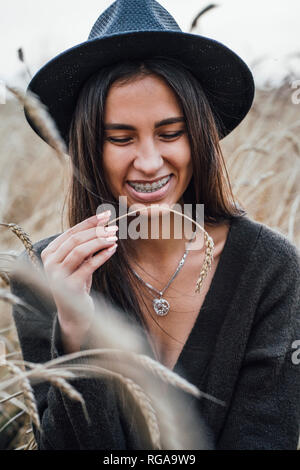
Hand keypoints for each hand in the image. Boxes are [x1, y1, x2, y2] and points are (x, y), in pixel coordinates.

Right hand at [40, 211, 117, 351]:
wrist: (74, 314)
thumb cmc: (78, 284)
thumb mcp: (79, 263)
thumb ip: (85, 246)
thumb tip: (103, 224)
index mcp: (49, 253)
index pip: (71, 232)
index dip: (89, 222)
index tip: (106, 215)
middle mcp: (50, 263)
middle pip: (75, 240)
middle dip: (96, 231)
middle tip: (114, 228)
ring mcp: (58, 275)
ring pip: (80, 250)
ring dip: (99, 241)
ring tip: (114, 238)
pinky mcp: (70, 286)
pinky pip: (88, 265)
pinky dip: (102, 255)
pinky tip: (113, 250)